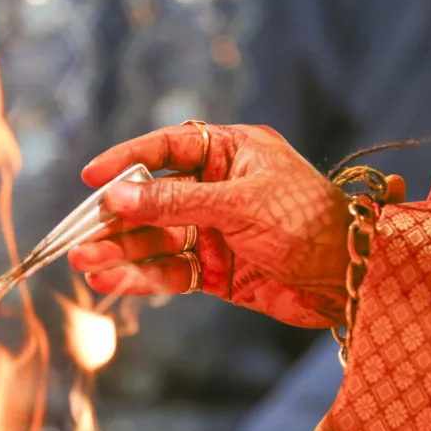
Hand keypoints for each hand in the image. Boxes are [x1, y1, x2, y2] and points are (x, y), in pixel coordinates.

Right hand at [69, 124, 354, 327]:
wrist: (351, 279)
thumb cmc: (309, 222)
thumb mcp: (241, 203)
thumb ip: (178, 202)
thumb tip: (119, 196)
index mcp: (232, 153)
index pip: (168, 148)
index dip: (128, 161)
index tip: (92, 178)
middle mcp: (218, 190)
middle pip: (154, 200)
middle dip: (116, 219)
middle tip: (79, 235)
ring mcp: (215, 232)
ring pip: (156, 240)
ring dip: (121, 252)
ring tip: (84, 263)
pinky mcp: (216, 271)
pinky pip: (170, 272)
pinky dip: (142, 278)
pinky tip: (111, 282)